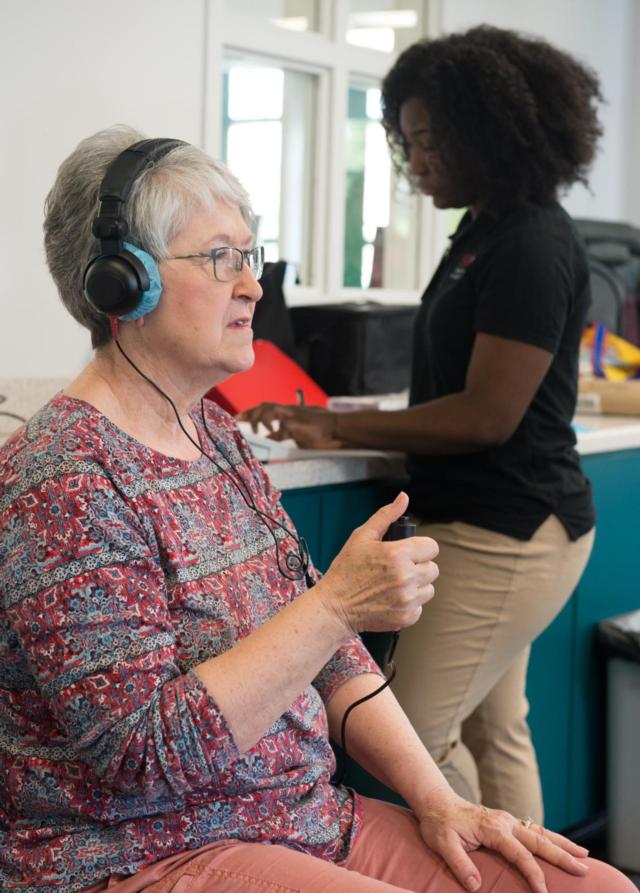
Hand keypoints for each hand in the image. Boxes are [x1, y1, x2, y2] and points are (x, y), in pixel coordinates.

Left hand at [238, 403, 343, 448]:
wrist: (335, 426)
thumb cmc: (317, 429)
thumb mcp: (296, 432)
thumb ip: (282, 434)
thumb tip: (268, 439)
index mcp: (287, 411)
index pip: (264, 407)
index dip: (250, 412)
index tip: (236, 417)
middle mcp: (288, 410)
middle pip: (264, 406)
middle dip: (249, 413)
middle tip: (236, 420)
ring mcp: (292, 416)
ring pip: (269, 410)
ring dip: (259, 419)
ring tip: (256, 431)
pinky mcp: (297, 424)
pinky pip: (281, 426)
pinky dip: (273, 431)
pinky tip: (269, 434)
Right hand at [314, 492, 438, 634]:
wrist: (334, 607)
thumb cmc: (346, 570)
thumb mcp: (362, 537)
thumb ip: (386, 516)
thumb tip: (403, 497)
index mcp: (397, 554)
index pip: (432, 547)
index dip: (420, 548)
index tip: (409, 552)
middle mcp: (406, 577)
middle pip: (433, 569)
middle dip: (418, 567)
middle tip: (398, 569)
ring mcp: (407, 599)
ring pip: (429, 588)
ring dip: (416, 586)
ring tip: (394, 584)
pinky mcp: (406, 617)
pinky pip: (420, 606)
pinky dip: (409, 604)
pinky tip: (391, 598)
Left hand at [415, 786, 589, 892]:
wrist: (436, 802)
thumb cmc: (439, 823)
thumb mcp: (442, 844)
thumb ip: (460, 864)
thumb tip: (476, 886)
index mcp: (492, 828)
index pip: (520, 854)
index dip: (533, 874)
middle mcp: (505, 822)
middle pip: (539, 840)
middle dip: (562, 855)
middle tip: (584, 869)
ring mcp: (507, 820)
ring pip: (540, 832)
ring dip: (563, 844)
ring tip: (585, 855)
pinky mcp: (506, 822)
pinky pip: (533, 830)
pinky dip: (551, 838)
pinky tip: (561, 846)